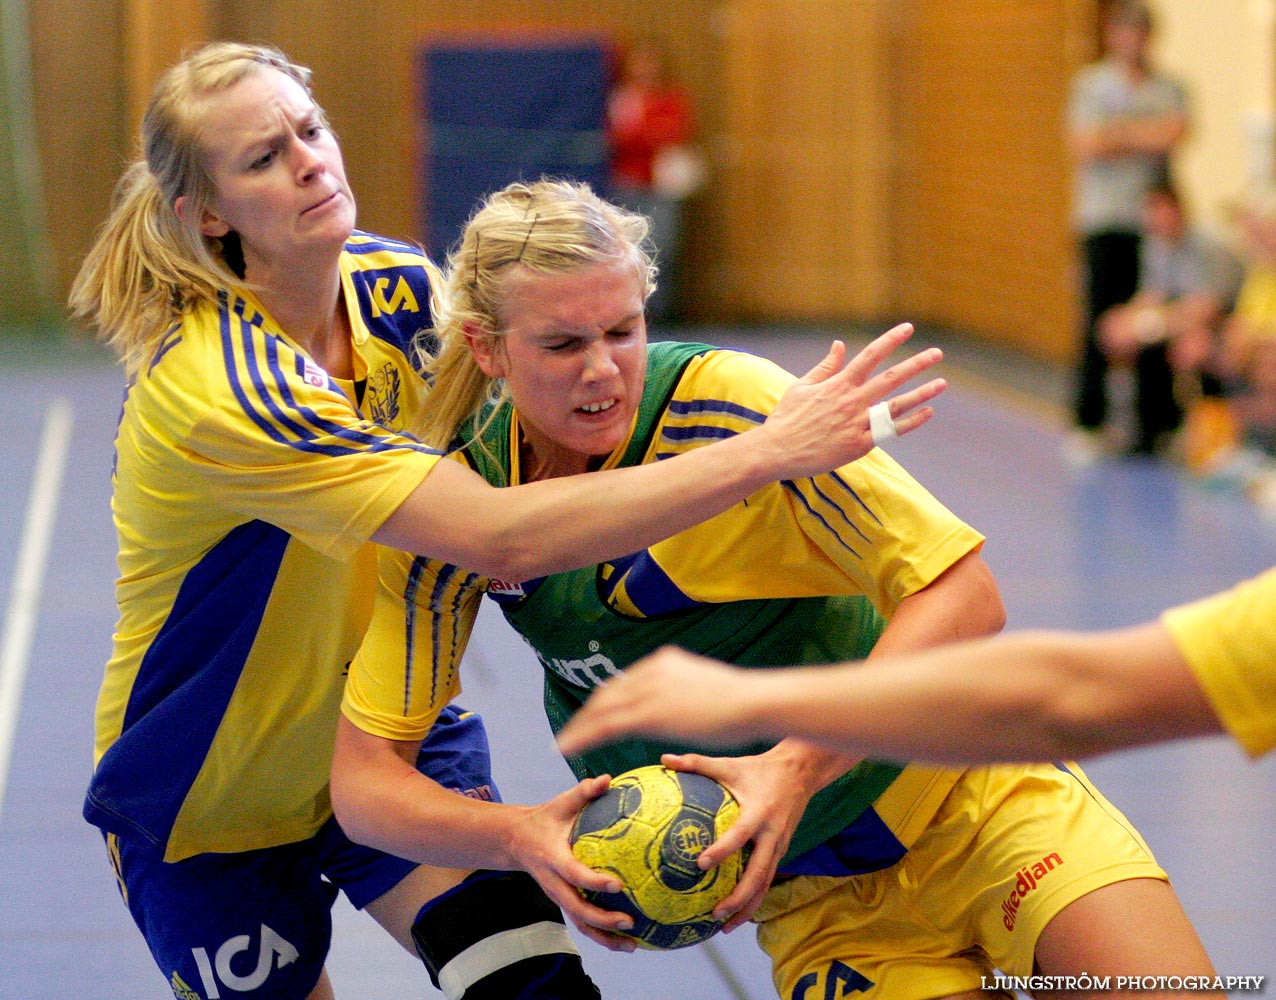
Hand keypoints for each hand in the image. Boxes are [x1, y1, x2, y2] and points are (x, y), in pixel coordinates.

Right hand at [507, 776, 641, 951]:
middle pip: (577, 909)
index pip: (574, 874)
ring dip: (605, 938)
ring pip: (580, 924)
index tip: (617, 884)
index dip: (594, 882)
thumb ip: (583, 792)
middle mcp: (554, 883)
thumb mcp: (560, 803)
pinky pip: (582, 923)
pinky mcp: (564, 902)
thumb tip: (607, 779)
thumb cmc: (545, 818)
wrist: (515, 840)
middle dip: (602, 920)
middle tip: (630, 922)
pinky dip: (602, 935)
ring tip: (632, 945)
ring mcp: (558, 896)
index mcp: (553, 858)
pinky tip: (626, 941)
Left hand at [556, 647, 766, 756]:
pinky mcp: (647, 714)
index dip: (608, 700)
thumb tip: (687, 707)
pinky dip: (581, 737)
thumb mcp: (708, 689)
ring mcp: (647, 691)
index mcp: (665, 661)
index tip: (597, 713)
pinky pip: (605, 727)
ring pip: (601, 710)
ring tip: (563, 744)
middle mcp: (650, 671)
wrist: (752, 702)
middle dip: (588, 713)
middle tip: (573, 731)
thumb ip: (688, 694)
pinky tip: (567, 748)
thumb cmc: (744, 703)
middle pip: (609, 694)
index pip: (627, 682)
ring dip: (579, 727)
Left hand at [658, 749, 814, 931]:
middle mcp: (773, 834)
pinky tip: (736, 914)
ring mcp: (780, 846)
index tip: (701, 864)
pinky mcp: (782, 852)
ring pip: (765, 884)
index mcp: (759, 813)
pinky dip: (753, 898)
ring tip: (723, 926)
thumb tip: (664, 760)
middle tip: (714, 913)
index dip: (722, 850)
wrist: (801, 771)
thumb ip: (697, 763)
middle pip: (758, 874)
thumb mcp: (730, 764)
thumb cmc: (759, 768)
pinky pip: (768, 880)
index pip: (739, 836)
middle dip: (738, 898)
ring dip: (747, 907)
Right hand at [758, 323, 944, 480]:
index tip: (908, 328)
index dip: (890, 340)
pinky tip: (927, 412)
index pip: (870, 356)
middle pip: (891, 378)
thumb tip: (839, 344)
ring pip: (896, 405)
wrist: (776, 451)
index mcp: (838, 384)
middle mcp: (851, 401)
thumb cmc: (787, 418)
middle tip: (937, 353)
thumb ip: (826, 366)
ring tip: (941, 383)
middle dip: (916, 364)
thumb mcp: (802, 386)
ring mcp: (857, 423)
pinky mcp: (858, 445)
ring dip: (921, 392)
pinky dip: (910, 421)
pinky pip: (890, 431)